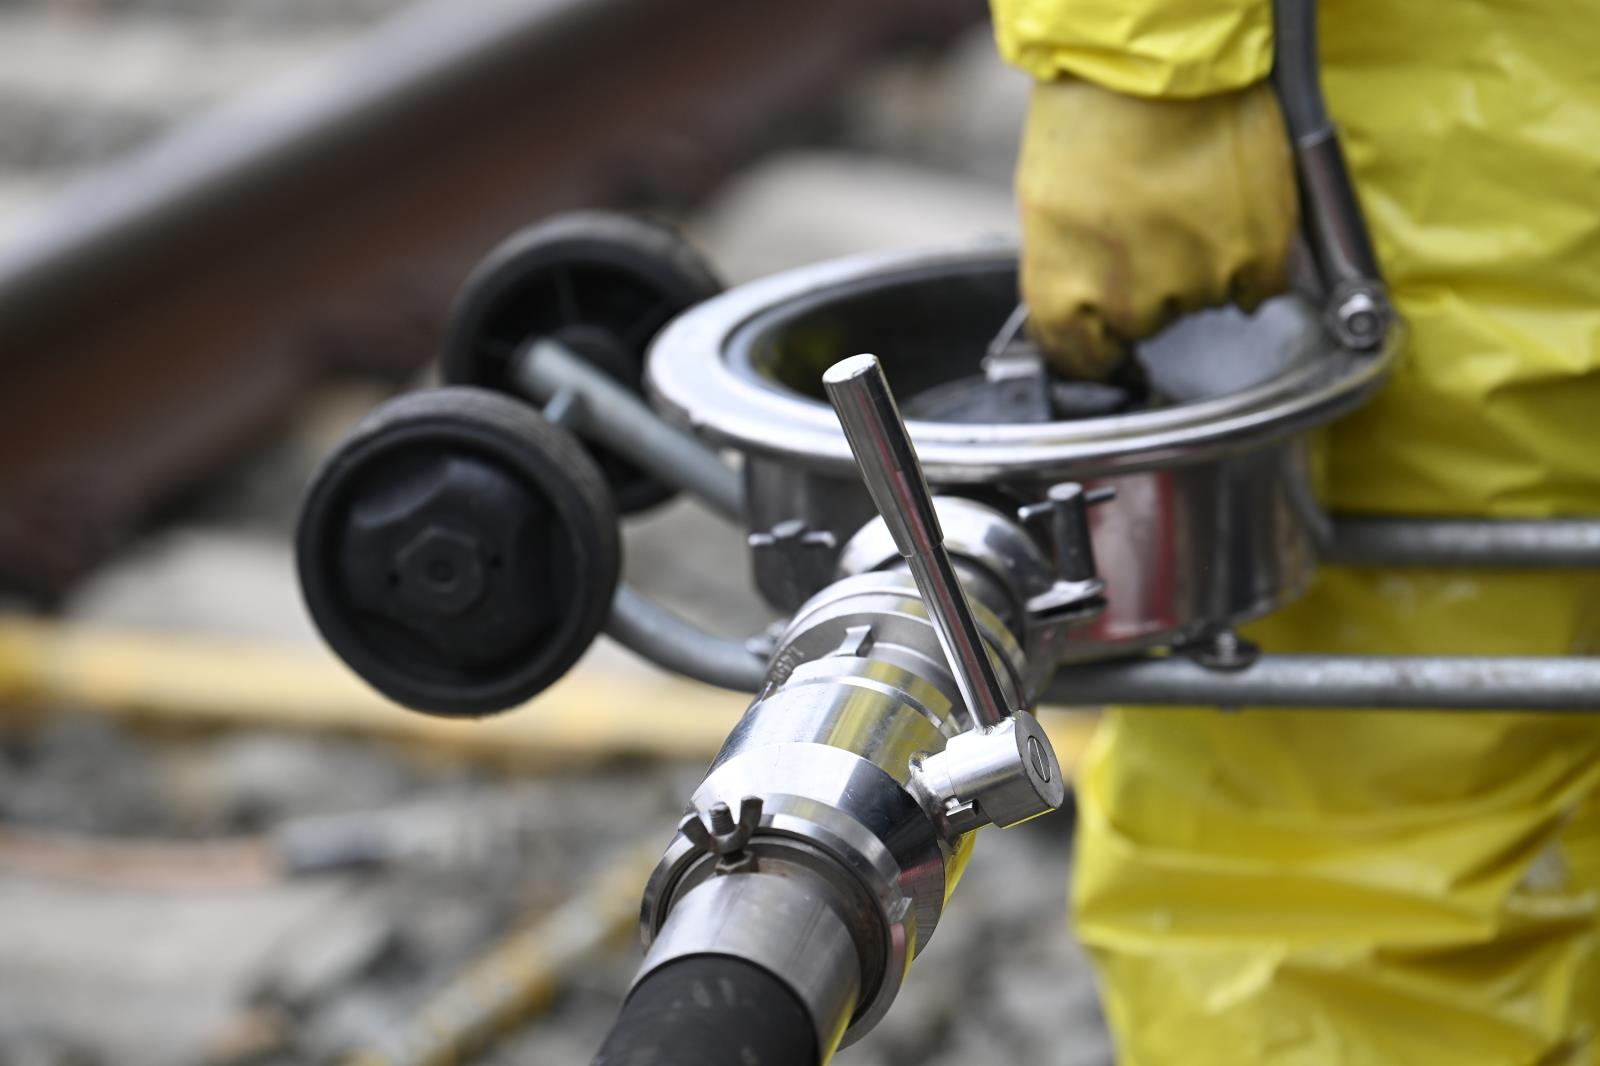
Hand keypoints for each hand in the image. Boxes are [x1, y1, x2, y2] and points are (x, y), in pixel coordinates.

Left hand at [1016, 78, 1297, 378]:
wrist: (1164, 60)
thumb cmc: (1094, 114)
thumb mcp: (1049, 203)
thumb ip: (1069, 266)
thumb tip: (1085, 302)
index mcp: (1063, 289)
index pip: (1077, 357)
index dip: (1092, 345)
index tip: (1103, 336)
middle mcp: (1129, 299)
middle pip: (1146, 326)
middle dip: (1148, 288)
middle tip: (1151, 224)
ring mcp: (1197, 283)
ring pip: (1203, 303)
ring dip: (1201, 268)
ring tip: (1189, 202)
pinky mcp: (1257, 259)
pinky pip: (1259, 287)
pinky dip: (1252, 261)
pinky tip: (1231, 214)